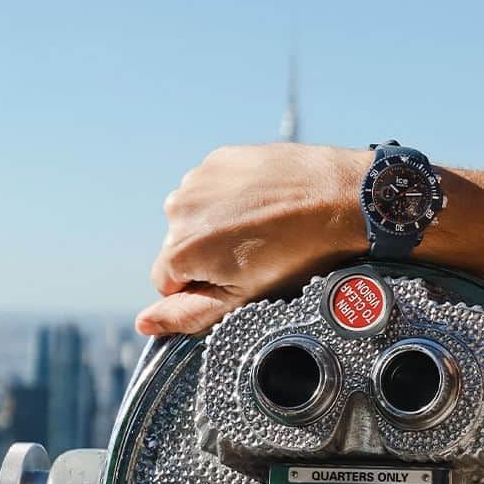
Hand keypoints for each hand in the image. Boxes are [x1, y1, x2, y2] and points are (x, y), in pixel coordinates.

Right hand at [135, 143, 368, 335]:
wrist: (339, 198)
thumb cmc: (297, 256)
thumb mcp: (244, 299)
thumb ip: (189, 314)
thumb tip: (144, 324)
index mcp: (180, 250)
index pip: (166, 284)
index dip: (200, 289)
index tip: (236, 282)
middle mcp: (178, 210)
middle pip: (179, 248)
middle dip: (208, 257)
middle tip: (255, 257)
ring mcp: (198, 180)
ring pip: (195, 217)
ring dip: (218, 226)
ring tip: (262, 230)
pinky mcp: (220, 159)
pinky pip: (213, 189)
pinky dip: (231, 199)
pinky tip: (264, 205)